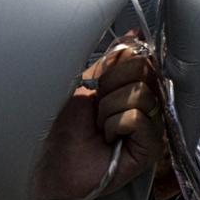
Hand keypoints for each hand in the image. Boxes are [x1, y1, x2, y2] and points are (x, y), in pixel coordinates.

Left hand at [26, 35, 160, 199]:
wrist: (47, 165)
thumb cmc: (60, 129)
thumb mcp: (84, 85)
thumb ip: (110, 61)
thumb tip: (135, 34)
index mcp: (133, 88)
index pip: (141, 58)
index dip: (115, 67)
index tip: (98, 85)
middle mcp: (147, 105)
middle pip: (144, 71)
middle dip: (110, 87)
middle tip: (96, 110)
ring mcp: (151, 127)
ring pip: (140, 94)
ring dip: (108, 109)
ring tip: (99, 127)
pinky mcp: (150, 149)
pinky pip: (137, 118)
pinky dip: (115, 125)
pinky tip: (107, 139)